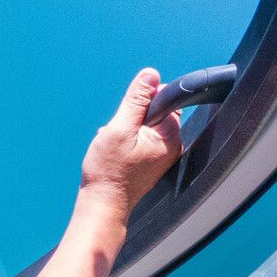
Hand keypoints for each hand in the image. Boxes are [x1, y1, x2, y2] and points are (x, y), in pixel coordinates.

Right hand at [78, 68, 183, 221]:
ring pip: (143, 126)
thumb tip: (150, 75)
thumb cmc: (109, 169)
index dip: (140, 102)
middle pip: (153, 112)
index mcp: (170, 136)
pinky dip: (126, 140)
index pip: (164, 100)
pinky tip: (115, 152)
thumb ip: (136, 101)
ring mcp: (163, 154)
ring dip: (125, 129)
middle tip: (116, 134)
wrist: (103, 201)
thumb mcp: (119, 128)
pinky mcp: (152, 161)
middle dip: (130, 117)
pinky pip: (140, 139)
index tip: (125, 116)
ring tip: (114, 146)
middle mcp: (172, 145)